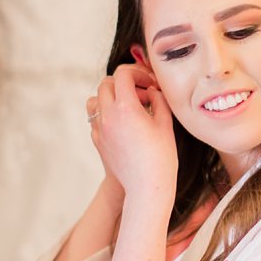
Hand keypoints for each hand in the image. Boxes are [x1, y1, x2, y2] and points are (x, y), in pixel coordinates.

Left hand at [84, 62, 177, 212]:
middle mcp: (107, 115)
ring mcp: (99, 129)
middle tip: (143, 94)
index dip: (137, 73)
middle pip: (106, 83)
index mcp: (125, 107)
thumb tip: (153, 91)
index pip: (123, 74)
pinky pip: (95, 118)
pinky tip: (123, 123)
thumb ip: (158, 101)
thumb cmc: (160, 158)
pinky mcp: (97, 141)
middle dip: (125, 83)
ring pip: (95, 99)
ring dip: (110, 96)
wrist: (146, 188)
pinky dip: (106, 114)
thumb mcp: (165, 124)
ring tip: (129, 105)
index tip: (149, 83)